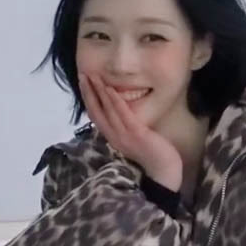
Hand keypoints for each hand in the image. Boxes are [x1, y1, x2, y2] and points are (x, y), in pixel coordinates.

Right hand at [78, 72, 182, 190]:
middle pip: (96, 111)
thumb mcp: (133, 138)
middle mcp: (113, 136)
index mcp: (112, 137)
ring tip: (93, 76)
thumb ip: (124, 126)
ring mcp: (123, 136)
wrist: (164, 171)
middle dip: (88, 92)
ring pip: (107, 110)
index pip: (95, 115)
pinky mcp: (136, 134)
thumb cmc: (152, 154)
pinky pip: (123, 115)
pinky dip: (115, 101)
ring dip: (98, 92)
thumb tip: (119, 110)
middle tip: (82, 74)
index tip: (83, 83)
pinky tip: (109, 88)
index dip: (88, 99)